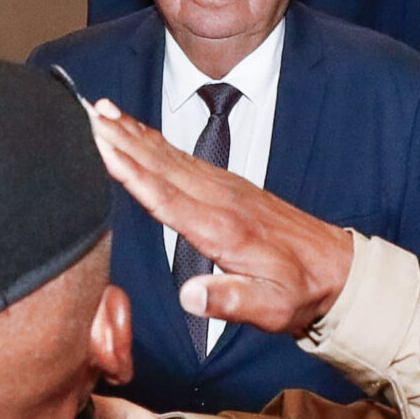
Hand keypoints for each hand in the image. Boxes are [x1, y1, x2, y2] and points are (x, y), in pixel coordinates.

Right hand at [86, 98, 352, 334]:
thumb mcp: (271, 307)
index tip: (102, 147)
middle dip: (119, 138)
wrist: (336, 270)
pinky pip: (180, 156)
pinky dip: (152, 140)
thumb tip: (191, 296)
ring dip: (130, 131)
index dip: (132, 172)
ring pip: (167, 155)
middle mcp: (219, 200)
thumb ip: (230, 300)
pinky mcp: (225, 185)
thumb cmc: (299, 292)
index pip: (168, 197)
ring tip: (97, 111)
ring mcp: (223, 188)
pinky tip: (135, 131)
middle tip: (83, 112)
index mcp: (223, 229)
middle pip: (159, 164)